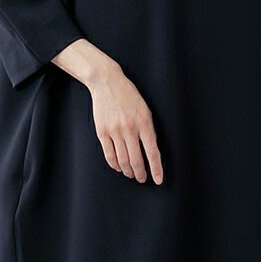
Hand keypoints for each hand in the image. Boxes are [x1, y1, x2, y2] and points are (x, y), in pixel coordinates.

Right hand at [88, 67, 163, 184]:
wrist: (107, 82)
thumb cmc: (129, 95)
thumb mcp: (145, 109)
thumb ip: (148, 129)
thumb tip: (151, 150)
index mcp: (144, 123)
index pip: (153, 152)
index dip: (156, 169)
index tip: (158, 180)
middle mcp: (129, 128)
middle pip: (136, 160)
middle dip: (141, 173)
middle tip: (143, 179)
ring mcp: (114, 131)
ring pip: (122, 160)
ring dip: (128, 171)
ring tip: (132, 174)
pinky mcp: (102, 131)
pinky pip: (109, 154)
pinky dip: (115, 164)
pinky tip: (119, 167)